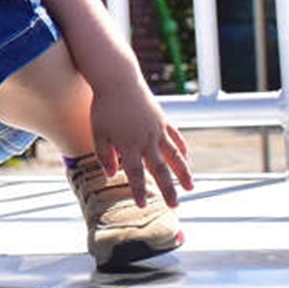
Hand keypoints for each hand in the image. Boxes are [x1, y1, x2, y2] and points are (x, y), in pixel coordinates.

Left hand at [90, 90, 193, 207]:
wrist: (118, 80)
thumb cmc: (103, 107)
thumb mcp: (98, 132)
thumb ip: (104, 155)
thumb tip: (112, 175)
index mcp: (129, 145)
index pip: (135, 174)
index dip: (139, 191)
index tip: (142, 206)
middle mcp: (147, 140)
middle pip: (161, 170)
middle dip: (168, 190)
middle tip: (175, 206)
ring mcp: (158, 130)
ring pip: (175, 156)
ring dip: (183, 173)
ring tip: (190, 187)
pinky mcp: (163, 120)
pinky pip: (176, 138)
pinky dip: (182, 150)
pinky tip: (186, 159)